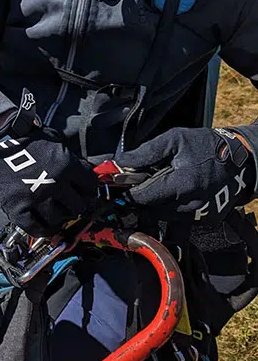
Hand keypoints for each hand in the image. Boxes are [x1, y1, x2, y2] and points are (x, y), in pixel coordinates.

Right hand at [0, 128, 98, 236]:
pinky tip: (43, 224)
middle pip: (78, 206)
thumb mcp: (55, 143)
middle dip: (76, 205)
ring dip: (59, 217)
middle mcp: (55, 183)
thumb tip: (86, 174)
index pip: (90, 186)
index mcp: (66, 166)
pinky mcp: (18, 209)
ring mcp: (36, 198)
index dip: (89, 190)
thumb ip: (72, 160)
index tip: (85, 193)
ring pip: (59, 219)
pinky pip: (36, 228)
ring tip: (55, 212)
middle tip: (69, 204)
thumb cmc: (27, 142)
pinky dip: (42, 229)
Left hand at [117, 127, 256, 220]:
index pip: (143, 198)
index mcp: (181, 184)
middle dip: (143, 198)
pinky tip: (177, 194)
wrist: (241, 159)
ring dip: (157, 205)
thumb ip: (145, 153)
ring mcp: (200, 215)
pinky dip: (173, 209)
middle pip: (151, 210)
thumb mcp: (174, 139)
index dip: (128, 193)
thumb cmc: (206, 146)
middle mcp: (191, 204)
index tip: (119, 188)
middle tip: (143, 184)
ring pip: (164, 217)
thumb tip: (119, 163)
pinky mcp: (207, 219)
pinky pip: (181, 220)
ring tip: (163, 186)